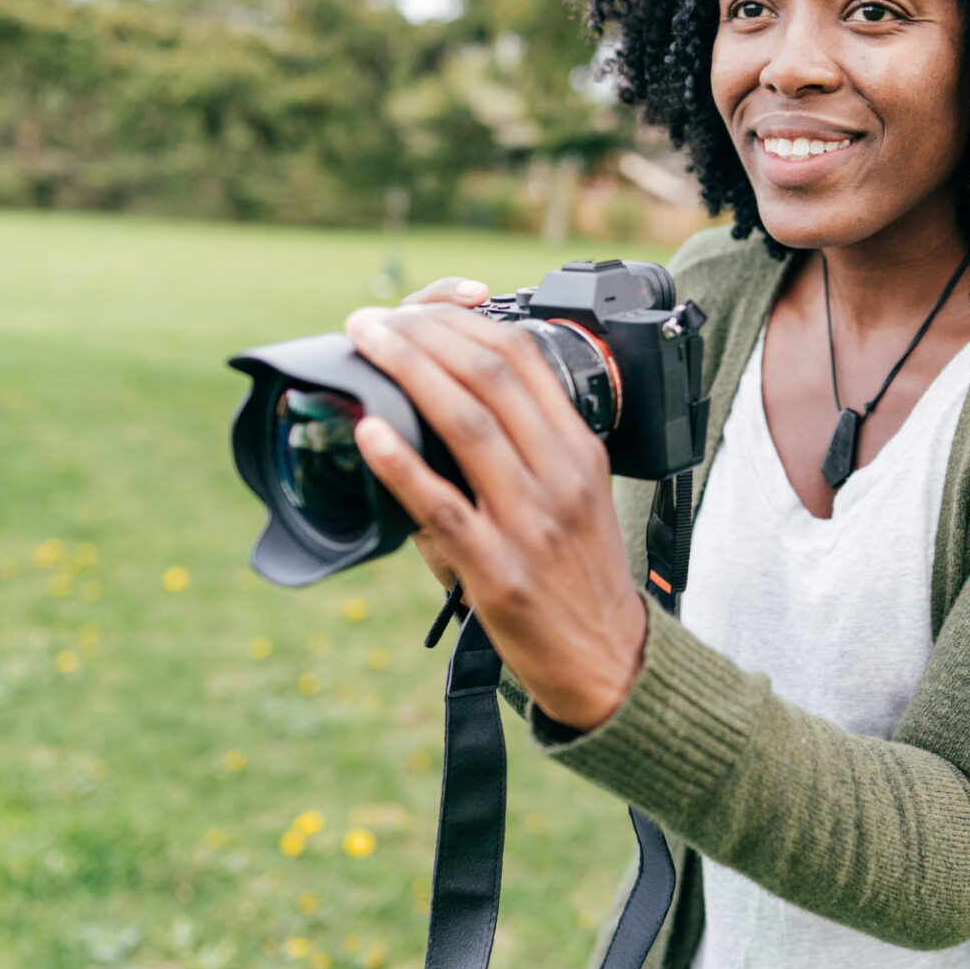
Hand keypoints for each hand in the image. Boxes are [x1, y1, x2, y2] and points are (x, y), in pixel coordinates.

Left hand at [345, 289, 647, 731]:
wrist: (606, 659)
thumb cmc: (580, 573)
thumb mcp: (579, 492)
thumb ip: (533, 444)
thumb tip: (453, 393)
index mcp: (580, 449)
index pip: (526, 356)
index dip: (463, 320)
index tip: (416, 309)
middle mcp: (560, 475)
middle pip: (490, 375)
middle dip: (423, 333)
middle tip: (371, 319)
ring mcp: (530, 522)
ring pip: (466, 422)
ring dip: (406, 371)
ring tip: (363, 345)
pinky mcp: (496, 571)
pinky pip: (441, 506)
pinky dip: (401, 461)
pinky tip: (370, 430)